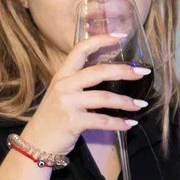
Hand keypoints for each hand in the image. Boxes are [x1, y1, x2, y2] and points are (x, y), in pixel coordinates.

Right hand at [21, 35, 149, 154]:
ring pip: (104, 97)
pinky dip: (118, 123)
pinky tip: (129, 124)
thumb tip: (110, 75)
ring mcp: (68, 103)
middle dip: (124, 71)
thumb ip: (78, 83)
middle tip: (143, 72)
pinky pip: (102, 121)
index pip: (80, 50)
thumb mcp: (61, 94)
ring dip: (126, 101)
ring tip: (141, 104)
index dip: (101, 40)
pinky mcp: (73, 122)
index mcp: (62, 75)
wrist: (36, 143)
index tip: (121, 36)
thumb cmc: (52, 117)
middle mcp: (64, 86)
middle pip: (99, 71)